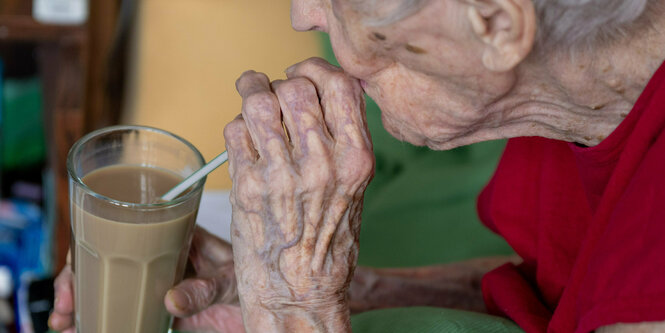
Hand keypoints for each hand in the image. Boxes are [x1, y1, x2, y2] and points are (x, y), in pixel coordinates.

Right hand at [49, 226, 243, 332]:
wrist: (270, 306)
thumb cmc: (255, 276)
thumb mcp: (230, 279)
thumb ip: (204, 290)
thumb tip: (171, 300)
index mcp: (175, 232)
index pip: (124, 227)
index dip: (90, 244)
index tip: (74, 267)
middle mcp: (160, 253)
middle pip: (107, 258)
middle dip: (77, 281)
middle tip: (63, 306)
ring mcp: (158, 281)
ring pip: (111, 285)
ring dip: (83, 303)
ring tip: (65, 323)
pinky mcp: (162, 307)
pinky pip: (127, 311)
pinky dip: (104, 321)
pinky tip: (83, 330)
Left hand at [225, 58, 373, 331]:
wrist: (301, 292)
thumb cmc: (328, 240)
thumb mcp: (354, 188)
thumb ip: (341, 139)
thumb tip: (315, 90)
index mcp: (356, 160)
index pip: (340, 85)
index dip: (316, 68)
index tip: (302, 73)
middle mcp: (322, 164)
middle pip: (295, 86)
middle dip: (280, 82)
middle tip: (273, 91)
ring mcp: (283, 175)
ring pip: (260, 101)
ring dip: (251, 91)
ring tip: (251, 95)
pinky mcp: (247, 187)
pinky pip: (235, 131)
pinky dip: (237, 126)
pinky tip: (244, 138)